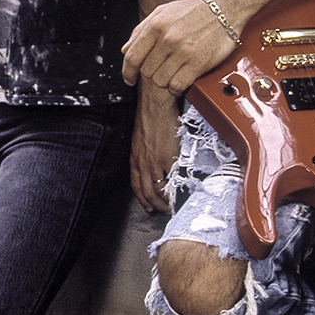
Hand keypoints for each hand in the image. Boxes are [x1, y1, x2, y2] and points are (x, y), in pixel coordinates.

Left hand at [121, 0, 242, 96]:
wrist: (225, 8)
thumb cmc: (193, 10)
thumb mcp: (163, 12)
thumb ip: (141, 30)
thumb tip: (126, 50)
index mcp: (156, 26)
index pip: (132, 57)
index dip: (127, 72)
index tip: (129, 79)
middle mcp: (168, 39)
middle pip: (146, 71)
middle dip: (151, 74)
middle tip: (161, 69)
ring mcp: (183, 51)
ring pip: (160, 80)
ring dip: (164, 81)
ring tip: (173, 73)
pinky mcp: (198, 63)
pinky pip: (178, 85)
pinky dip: (176, 87)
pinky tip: (180, 81)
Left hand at [130, 86, 178, 214]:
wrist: (156, 103)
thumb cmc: (151, 116)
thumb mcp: (142, 137)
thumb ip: (145, 151)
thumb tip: (154, 160)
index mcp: (135, 157)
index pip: (136, 184)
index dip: (142, 198)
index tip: (148, 205)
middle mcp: (142, 161)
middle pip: (145, 191)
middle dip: (154, 204)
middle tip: (162, 211)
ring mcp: (153, 161)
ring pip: (156, 189)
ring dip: (164, 201)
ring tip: (171, 207)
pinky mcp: (166, 157)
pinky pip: (170, 180)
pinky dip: (174, 190)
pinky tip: (179, 194)